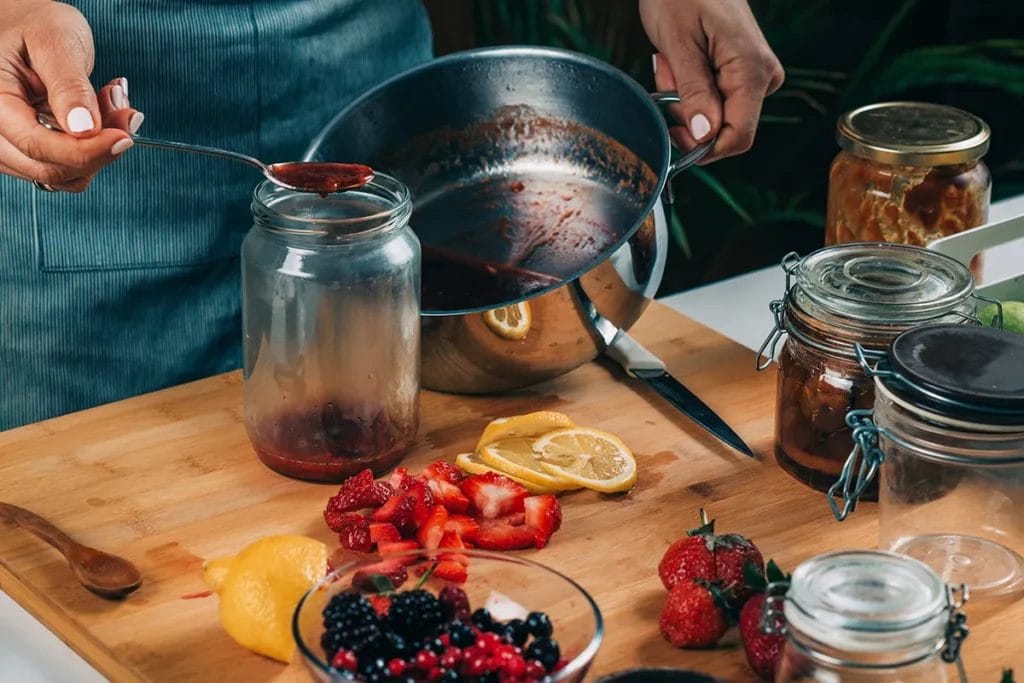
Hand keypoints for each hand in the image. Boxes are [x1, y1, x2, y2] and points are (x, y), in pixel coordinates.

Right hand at [0, 0, 142, 190]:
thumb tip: (84, 130)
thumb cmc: (34, 24)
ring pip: (65, 174)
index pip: (37, 146)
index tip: (123, 138)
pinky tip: (102, 115)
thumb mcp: (54, 42)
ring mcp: (14, 145)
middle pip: (51, 169)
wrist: (28, 25)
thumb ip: (69, 86)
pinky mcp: (35, 149)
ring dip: (100, 148)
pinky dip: (96, 148)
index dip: (86, 151)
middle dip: (98, 148)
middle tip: (123, 110)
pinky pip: (70, 167)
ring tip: (109, 101)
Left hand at [640, 0, 783, 161]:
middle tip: (667, 75)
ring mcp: (754, 76)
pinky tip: (680, 62)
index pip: (739, 137)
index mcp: (752, 70)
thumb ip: (693, 91)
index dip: (704, 148)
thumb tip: (705, 135)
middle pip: (723, 129)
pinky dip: (689, 89)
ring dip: (683, 99)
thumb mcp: (679, 42)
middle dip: (686, 114)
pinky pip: (713, 100)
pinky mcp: (742, 74)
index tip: (673, 135)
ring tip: (672, 62)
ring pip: (714, 116)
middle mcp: (762, 77)